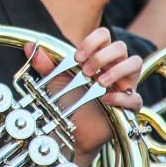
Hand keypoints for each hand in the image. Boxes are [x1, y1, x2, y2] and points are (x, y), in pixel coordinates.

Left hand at [29, 28, 142, 163]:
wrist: (71, 131)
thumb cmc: (66, 102)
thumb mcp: (53, 80)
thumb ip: (44, 63)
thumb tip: (30, 45)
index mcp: (97, 57)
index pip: (104, 36)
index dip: (93, 41)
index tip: (77, 56)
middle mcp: (113, 67)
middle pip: (120, 46)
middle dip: (102, 56)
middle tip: (85, 71)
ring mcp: (123, 85)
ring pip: (135, 63)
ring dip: (117, 70)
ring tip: (98, 82)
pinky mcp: (128, 106)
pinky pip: (135, 97)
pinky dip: (121, 97)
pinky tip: (105, 100)